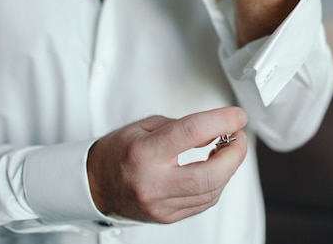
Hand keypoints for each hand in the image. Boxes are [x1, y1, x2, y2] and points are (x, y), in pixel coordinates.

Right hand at [86, 107, 247, 223]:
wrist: (94, 185)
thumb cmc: (117, 152)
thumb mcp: (145, 126)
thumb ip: (182, 126)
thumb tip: (215, 131)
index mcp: (144, 153)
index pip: (192, 133)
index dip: (222, 121)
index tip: (237, 116)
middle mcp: (152, 183)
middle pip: (210, 174)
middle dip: (235, 154)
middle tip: (238, 138)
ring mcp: (160, 205)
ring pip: (211, 191)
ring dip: (228, 169)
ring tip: (228, 150)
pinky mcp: (167, 217)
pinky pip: (204, 203)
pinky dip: (217, 184)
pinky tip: (215, 170)